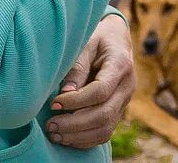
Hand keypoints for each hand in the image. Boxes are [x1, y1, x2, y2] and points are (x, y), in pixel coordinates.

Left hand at [46, 15, 136, 148]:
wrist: (117, 40)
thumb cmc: (98, 39)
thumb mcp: (86, 43)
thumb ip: (77, 67)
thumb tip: (65, 93)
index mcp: (121, 64)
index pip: (100, 91)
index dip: (75, 101)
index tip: (54, 103)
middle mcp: (127, 86)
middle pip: (104, 114)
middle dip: (74, 123)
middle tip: (50, 124)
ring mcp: (125, 101)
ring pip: (105, 128)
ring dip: (78, 135)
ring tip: (54, 133)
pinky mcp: (119, 111)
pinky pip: (105, 133)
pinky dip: (84, 140)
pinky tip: (66, 137)